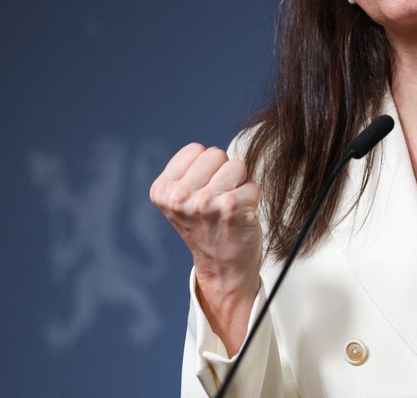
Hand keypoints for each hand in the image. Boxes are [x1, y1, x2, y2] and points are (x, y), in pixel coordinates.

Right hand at [150, 143, 262, 352]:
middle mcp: (179, 196)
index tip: (203, 192)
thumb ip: (190, 172)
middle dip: (223, 173)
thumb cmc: (208, 228)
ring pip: (237, 165)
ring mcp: (205, 202)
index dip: (207, 169)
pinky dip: (253, 198)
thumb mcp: (183, 200)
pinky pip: (254, 184)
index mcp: (162, 190)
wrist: (224, 268)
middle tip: (218, 202)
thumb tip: (210, 151)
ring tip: (230, 208)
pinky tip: (241, 216)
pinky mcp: (232, 207)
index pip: (197, 149)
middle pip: (216, 154)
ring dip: (240, 185)